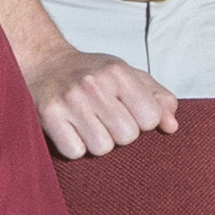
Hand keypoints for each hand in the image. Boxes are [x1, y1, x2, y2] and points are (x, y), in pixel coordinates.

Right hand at [22, 41, 180, 158]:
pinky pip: (75, 152)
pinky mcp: (49, 116)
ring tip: (88, 126)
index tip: (127, 113)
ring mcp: (69, 101)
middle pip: (127, 136)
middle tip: (105, 120)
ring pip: (101, 148)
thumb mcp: (128, 76)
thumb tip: (171, 127)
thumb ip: (158, 99)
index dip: (142, 121)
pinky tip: (71, 132)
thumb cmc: (92, 74)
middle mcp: (94, 85)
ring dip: (97, 142)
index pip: (150, 118)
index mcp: (118, 73)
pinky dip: (75, 147)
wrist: (43, 62)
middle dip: (119, 134)